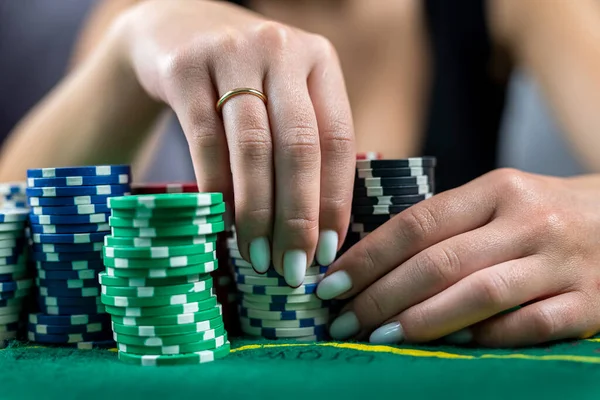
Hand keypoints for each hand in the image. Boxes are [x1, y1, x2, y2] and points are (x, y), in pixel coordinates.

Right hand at [114, 1, 354, 284]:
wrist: (174, 30)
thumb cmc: (243, 79)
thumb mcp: (284, 94)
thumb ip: (306, 141)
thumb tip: (320, 230)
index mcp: (318, 60)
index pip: (336, 140)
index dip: (333, 200)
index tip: (327, 250)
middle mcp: (280, 51)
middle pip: (297, 147)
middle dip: (297, 216)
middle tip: (292, 267)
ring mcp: (232, 54)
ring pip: (252, 148)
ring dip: (256, 212)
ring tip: (257, 257)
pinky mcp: (185, 68)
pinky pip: (204, 141)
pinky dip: (217, 189)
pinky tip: (222, 223)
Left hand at [316, 168, 599, 346]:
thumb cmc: (541, 214)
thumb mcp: (497, 201)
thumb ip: (445, 224)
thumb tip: (374, 261)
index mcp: (496, 190)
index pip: (417, 223)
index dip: (368, 256)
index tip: (331, 283)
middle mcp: (528, 221)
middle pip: (439, 261)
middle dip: (381, 295)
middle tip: (342, 321)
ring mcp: (560, 263)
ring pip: (479, 294)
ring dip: (420, 320)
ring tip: (378, 337)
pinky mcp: (589, 302)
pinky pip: (528, 326)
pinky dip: (484, 338)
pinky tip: (448, 347)